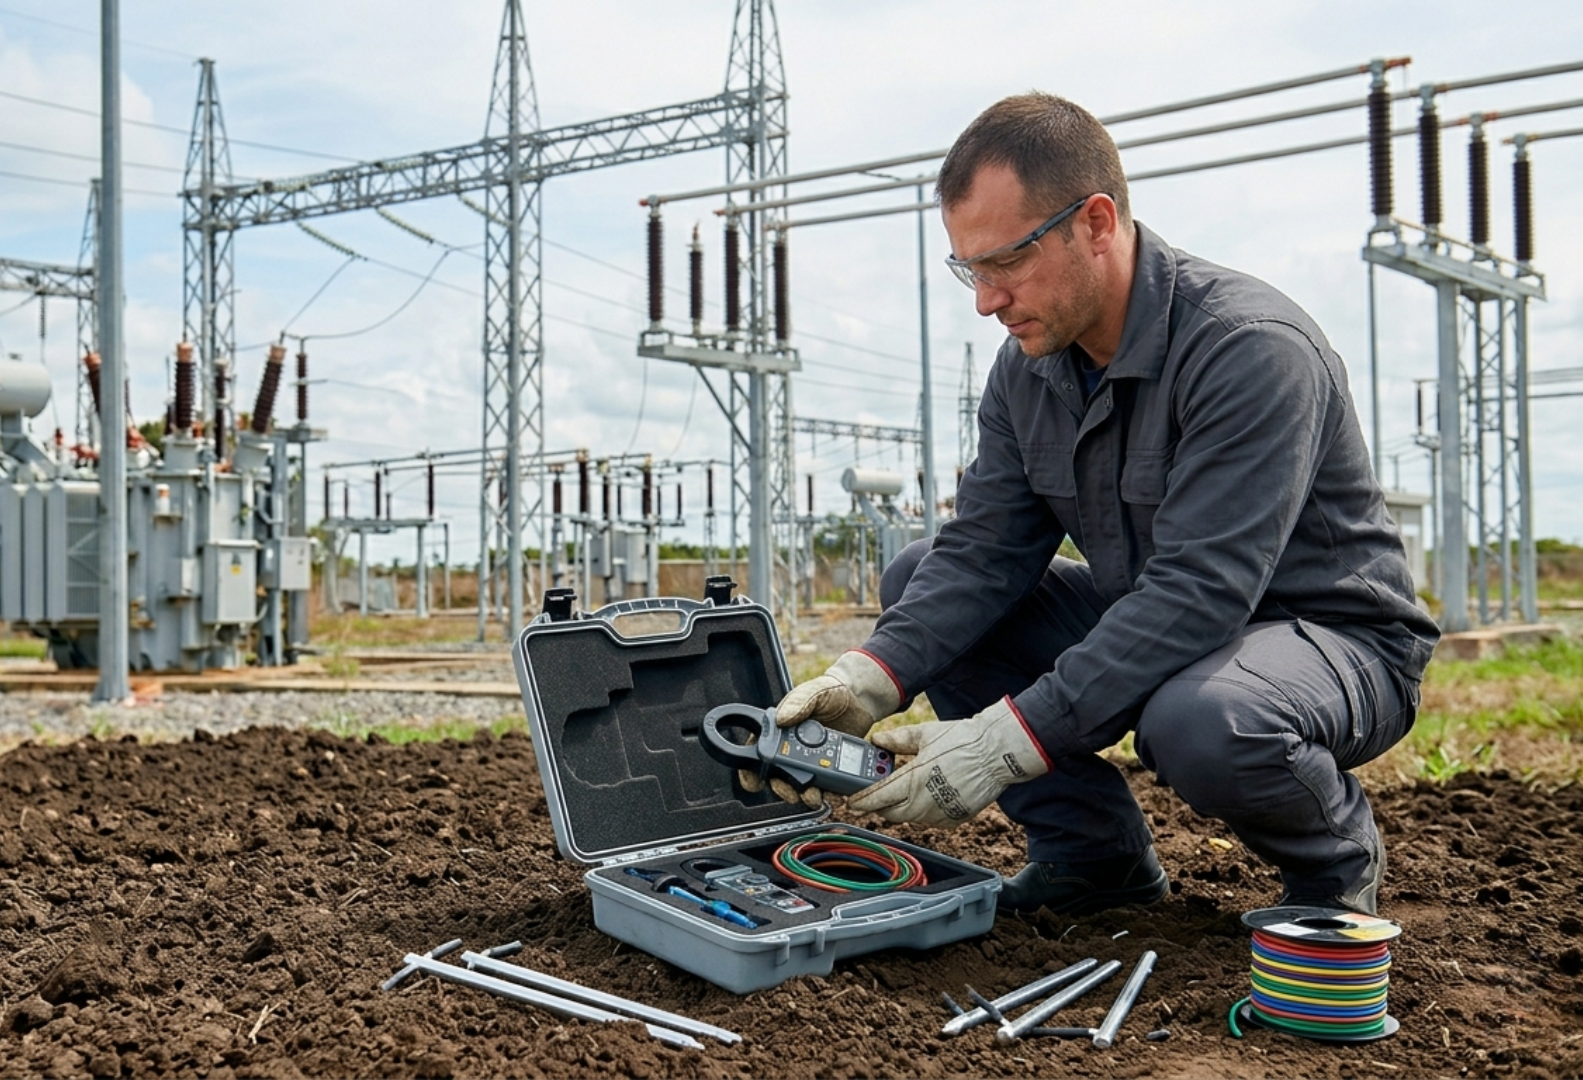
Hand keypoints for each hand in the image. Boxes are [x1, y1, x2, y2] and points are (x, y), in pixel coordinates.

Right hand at [738, 650, 902, 806]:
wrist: (860, 700)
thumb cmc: (831, 692)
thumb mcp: (814, 691)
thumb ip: (799, 702)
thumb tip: (782, 719)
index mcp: (780, 729)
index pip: (757, 751)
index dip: (750, 770)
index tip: (755, 782)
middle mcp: (791, 748)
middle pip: (777, 776)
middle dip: (782, 788)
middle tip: (792, 791)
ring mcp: (810, 761)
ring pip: (800, 786)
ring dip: (804, 794)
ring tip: (814, 795)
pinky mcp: (829, 769)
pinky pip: (824, 786)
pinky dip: (826, 793)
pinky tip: (831, 792)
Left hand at [846, 698, 1050, 827]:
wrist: (997, 754)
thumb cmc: (963, 741)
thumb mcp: (925, 734)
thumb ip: (897, 740)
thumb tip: (878, 741)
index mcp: (912, 781)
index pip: (877, 798)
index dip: (860, 801)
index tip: (851, 801)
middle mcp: (923, 803)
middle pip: (890, 813)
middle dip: (879, 806)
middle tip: (874, 795)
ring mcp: (939, 815)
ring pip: (910, 818)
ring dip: (901, 808)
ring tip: (903, 790)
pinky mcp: (953, 820)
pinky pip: (929, 820)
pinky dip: (922, 812)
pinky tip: (926, 795)